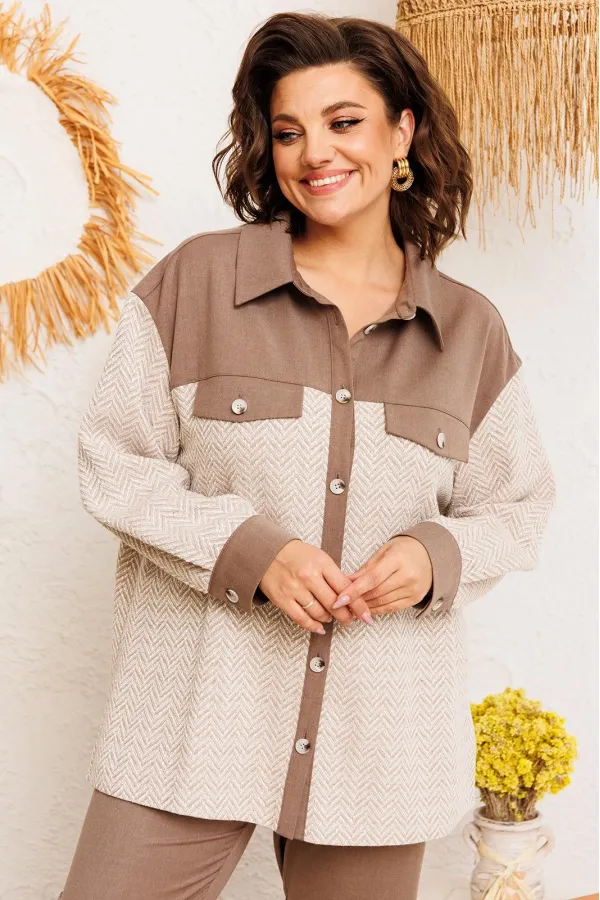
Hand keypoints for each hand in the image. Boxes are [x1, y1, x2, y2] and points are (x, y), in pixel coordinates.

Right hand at [259, 540, 373, 633]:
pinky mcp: (282, 599)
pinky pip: (302, 619)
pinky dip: (313, 626)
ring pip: (319, 613)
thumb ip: (334, 576)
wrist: (267, 552)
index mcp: (321, 563)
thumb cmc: (296, 555)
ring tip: (332, 618)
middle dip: (345, 616)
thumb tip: (351, 597)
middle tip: (350, 620)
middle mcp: (308, 576)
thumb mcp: (319, 557)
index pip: (346, 588)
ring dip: (329, 619)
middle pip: (334, 604)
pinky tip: (320, 627)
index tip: (366, 616)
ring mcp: (294, 589)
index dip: (358, 605)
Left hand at [332, 536, 432, 617]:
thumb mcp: (384, 551)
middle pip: (376, 593)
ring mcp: (413, 590)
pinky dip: (376, 610)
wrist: (433, 555)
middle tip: (339, 603)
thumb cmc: (405, 549)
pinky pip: (391, 608)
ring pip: (382, 603)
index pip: (372, 579)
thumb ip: (366, 568)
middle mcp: (407, 576)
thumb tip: (346, 581)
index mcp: (398, 559)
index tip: (338, 600)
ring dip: (364, 606)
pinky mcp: (414, 599)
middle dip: (355, 600)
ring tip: (349, 607)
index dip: (354, 591)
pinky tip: (365, 609)